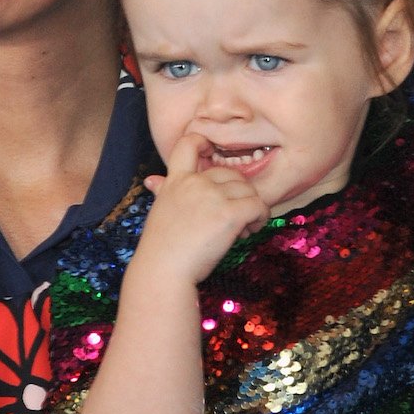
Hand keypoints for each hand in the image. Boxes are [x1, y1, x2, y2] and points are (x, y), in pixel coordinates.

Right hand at [133, 130, 270, 287]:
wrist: (163, 271)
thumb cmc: (161, 248)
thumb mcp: (160, 211)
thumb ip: (163, 191)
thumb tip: (152, 181)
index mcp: (175, 180)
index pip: (188, 143)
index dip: (204, 141)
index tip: (212, 153)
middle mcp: (194, 183)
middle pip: (230, 173)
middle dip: (238, 192)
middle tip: (235, 217)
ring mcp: (212, 196)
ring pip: (248, 189)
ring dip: (251, 207)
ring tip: (243, 228)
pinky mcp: (229, 213)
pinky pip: (258, 205)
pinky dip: (260, 217)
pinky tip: (251, 230)